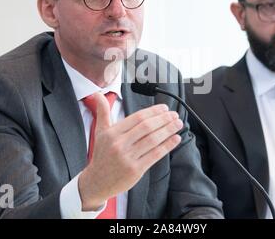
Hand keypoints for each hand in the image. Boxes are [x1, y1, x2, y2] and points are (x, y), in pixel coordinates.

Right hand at [78, 92, 182, 210]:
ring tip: (178, 124)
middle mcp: (119, 144)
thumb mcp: (99, 131)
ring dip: (168, 130)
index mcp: (112, 133)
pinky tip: (175, 139)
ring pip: (153, 140)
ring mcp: (128, 157)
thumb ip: (102, 111)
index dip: (153, 111)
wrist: (96, 181)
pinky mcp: (135, 170)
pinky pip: (155, 155)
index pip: (137, 118)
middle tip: (174, 115)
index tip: (164, 108)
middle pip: (147, 127)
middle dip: (163, 119)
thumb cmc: (101, 155)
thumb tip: (98, 94)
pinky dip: (167, 146)